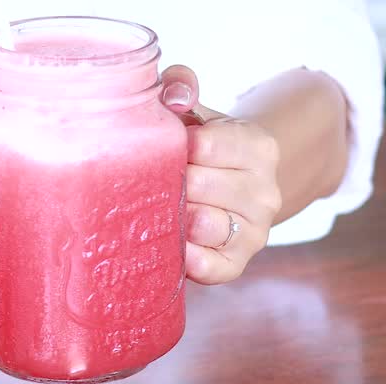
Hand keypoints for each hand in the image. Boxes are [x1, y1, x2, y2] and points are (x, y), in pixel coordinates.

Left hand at [160, 65, 282, 284]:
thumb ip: (180, 86)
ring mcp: (255, 230)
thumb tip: (174, 94)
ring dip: (174, 219)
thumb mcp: (194, 112)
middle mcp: (265, 190)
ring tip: (158, 210)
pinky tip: (169, 247)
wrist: (224, 189)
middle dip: (167, 183)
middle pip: (200, 185)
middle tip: (148, 183)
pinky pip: (210, 267)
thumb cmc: (198, 148)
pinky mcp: (237, 263)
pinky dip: (186, 259)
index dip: (173, 147)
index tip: (160, 149)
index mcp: (258, 146)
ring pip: (205, 225)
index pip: (205, 145)